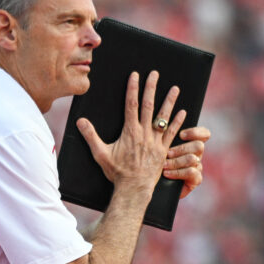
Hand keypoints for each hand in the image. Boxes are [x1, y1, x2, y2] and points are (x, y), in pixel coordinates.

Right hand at [77, 70, 186, 193]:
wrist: (134, 189)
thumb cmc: (117, 172)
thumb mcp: (101, 154)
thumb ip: (91, 136)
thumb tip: (80, 121)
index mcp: (130, 131)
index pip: (131, 104)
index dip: (133, 88)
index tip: (135, 75)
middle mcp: (144, 133)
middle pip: (149, 106)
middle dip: (152, 88)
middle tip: (156, 74)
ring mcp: (156, 141)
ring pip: (164, 117)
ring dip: (169, 101)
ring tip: (175, 88)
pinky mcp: (163, 150)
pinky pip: (172, 133)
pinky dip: (178, 122)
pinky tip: (183, 112)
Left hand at [163, 125, 209, 197]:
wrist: (154, 184)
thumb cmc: (156, 162)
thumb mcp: (160, 147)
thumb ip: (165, 136)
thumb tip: (162, 122)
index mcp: (192, 143)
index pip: (204, 133)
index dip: (196, 132)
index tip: (181, 135)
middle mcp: (197, 154)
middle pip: (199, 145)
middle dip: (182, 149)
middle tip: (168, 152)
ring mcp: (198, 166)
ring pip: (193, 159)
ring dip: (176, 162)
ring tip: (163, 164)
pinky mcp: (196, 179)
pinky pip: (191, 173)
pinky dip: (177, 173)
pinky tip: (166, 174)